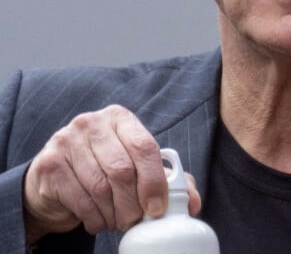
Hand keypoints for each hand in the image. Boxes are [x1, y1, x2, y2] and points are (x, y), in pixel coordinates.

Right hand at [23, 104, 200, 243]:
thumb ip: (166, 180)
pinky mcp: (50, 164)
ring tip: (118, 221)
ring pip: (100, 187)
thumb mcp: (136, 167)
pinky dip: (94, 217)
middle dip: (133, 204)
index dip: (154, 180)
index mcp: (120, 118)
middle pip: (122, 170)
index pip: (145, 146)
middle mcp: (92, 123)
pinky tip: (98, 219)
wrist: (55, 179)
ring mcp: (68, 141)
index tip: (157, 207)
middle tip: (135, 220)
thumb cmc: (105, 169)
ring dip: (113, 214)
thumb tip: (192, 202)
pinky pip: (79, 199)